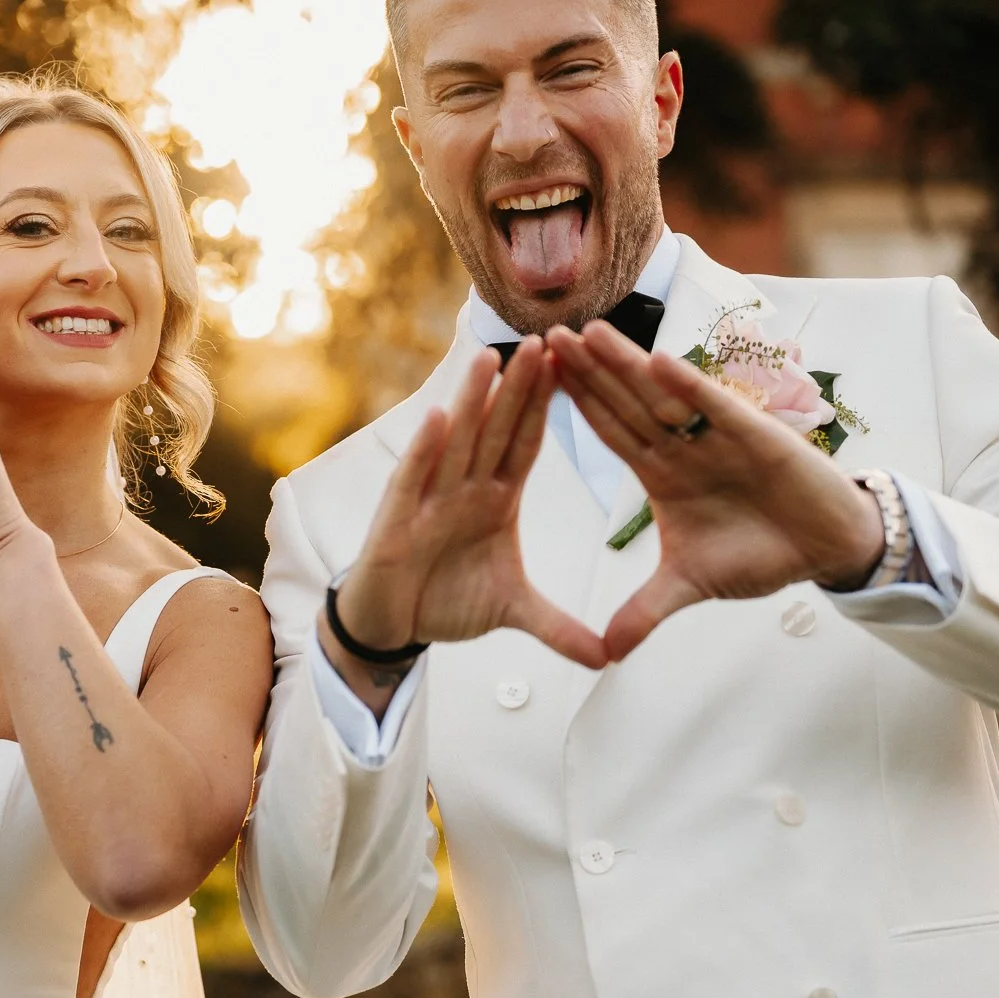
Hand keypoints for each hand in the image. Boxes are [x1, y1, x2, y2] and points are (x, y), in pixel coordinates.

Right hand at [332, 339, 607, 685]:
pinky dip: (426, 450)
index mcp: (496, 498)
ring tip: (493, 358)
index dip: (550, 408)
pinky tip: (440, 418)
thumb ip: (560, 627)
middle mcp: (465, 488)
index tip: (577, 367)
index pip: (527, 443)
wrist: (391, 626)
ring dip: (474, 402)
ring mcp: (430, 498)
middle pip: (498, 430)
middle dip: (521, 388)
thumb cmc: (443, 602)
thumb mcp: (513, 612)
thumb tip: (607, 656)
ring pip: (458, 442)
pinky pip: (415, 478)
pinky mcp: (397, 519)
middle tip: (547, 341)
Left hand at [546, 322, 884, 659]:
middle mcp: (683, 446)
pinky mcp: (754, 435)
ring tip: (588, 334)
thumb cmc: (761, 553)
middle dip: (587, 372)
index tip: (534, 380)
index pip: (610, 432)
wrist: (824, 548)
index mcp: (662, 473)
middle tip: (545, 338)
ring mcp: (716, 436)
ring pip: (661, 395)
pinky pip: (715, 406)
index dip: (575, 406)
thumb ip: (646, 610)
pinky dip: (688, 386)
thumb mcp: (691, 585)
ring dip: (626, 365)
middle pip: (625, 403)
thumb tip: (607, 652)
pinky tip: (658, 361)